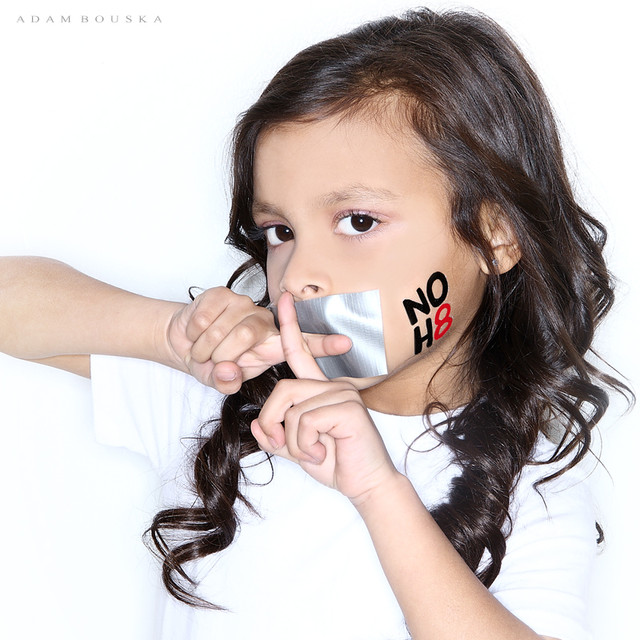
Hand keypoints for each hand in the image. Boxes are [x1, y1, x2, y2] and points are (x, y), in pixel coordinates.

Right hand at [167, 287, 350, 393]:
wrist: (183, 341)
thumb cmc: (211, 363)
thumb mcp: (219, 381)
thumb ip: (226, 382)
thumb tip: (229, 370)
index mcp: (270, 346)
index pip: (303, 344)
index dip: (323, 344)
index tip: (345, 343)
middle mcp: (263, 323)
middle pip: (248, 334)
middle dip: (223, 354)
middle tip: (211, 363)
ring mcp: (243, 305)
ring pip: (227, 326)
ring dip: (206, 347)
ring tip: (201, 352)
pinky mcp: (221, 294)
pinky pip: (207, 315)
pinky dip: (194, 332)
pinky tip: (194, 335)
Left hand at [250, 292, 397, 501]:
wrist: (366, 486)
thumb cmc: (336, 464)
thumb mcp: (297, 449)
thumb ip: (276, 436)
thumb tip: (255, 426)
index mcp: (322, 389)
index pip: (301, 353)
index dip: (290, 326)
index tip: (284, 299)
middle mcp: (334, 385)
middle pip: (282, 389)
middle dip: (273, 422)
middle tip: (286, 445)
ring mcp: (343, 393)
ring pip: (292, 409)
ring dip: (292, 440)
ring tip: (313, 451)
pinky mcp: (348, 407)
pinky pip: (305, 421)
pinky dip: (305, 444)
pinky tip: (324, 452)